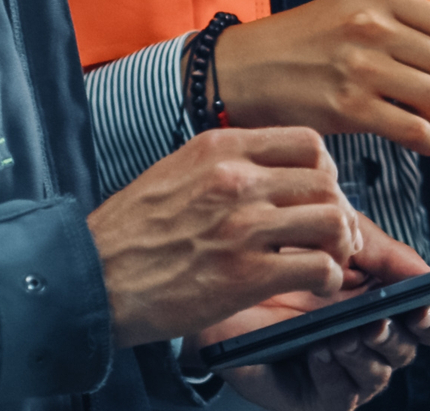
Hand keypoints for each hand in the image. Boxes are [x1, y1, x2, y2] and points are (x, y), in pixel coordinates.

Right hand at [88, 127, 367, 345]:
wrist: (91, 279)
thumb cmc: (128, 234)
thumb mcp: (174, 171)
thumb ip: (223, 164)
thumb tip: (270, 171)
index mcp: (220, 149)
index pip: (308, 143)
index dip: (324, 172)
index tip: (317, 195)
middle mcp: (235, 179)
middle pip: (327, 182)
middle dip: (338, 211)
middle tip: (328, 236)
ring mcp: (242, 226)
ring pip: (333, 221)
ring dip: (339, 245)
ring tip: (326, 260)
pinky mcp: (246, 274)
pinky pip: (319, 267)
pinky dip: (327, 279)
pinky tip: (312, 286)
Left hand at [193, 217, 429, 410]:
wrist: (222, 285)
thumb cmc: (282, 263)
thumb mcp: (338, 240)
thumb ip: (384, 252)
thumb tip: (425, 272)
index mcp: (385, 303)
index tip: (422, 309)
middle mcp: (371, 339)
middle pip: (410, 349)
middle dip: (396, 336)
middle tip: (376, 321)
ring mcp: (347, 369)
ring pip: (380, 373)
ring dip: (364, 353)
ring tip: (340, 333)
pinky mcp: (318, 394)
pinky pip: (343, 394)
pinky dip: (335, 373)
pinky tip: (319, 351)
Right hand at [213, 0, 429, 154]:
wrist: (239, 69)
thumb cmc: (295, 43)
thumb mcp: (345, 8)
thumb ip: (395, 21)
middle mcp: (371, 26)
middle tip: (426, 95)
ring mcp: (360, 67)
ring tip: (413, 115)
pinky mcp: (349, 108)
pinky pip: (414, 130)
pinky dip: (428, 141)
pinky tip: (422, 142)